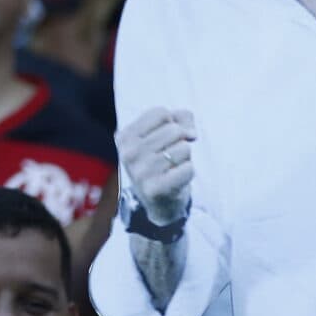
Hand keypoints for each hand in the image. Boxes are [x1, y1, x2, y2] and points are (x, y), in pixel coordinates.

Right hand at [120, 107, 197, 224]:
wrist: (160, 202)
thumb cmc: (163, 160)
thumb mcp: (165, 134)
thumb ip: (181, 119)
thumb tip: (191, 133)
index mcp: (125, 137)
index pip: (161, 113)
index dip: (173, 122)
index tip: (167, 138)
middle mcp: (128, 154)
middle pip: (174, 129)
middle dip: (181, 141)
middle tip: (170, 157)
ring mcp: (140, 172)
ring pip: (184, 148)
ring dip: (185, 157)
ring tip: (172, 168)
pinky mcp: (155, 189)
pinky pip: (188, 168)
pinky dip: (188, 172)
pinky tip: (176, 179)